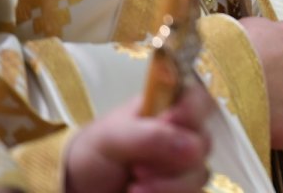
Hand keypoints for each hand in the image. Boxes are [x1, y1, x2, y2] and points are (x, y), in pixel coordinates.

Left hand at [64, 84, 211, 192]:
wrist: (79, 187)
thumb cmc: (94, 152)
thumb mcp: (112, 136)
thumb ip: (149, 135)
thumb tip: (189, 145)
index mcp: (168, 109)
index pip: (200, 98)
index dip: (194, 108)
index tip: (172, 120)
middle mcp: (181, 135)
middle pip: (203, 142)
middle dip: (172, 158)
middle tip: (138, 166)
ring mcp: (182, 166)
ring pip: (199, 173)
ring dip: (168, 184)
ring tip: (134, 185)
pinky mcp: (180, 190)